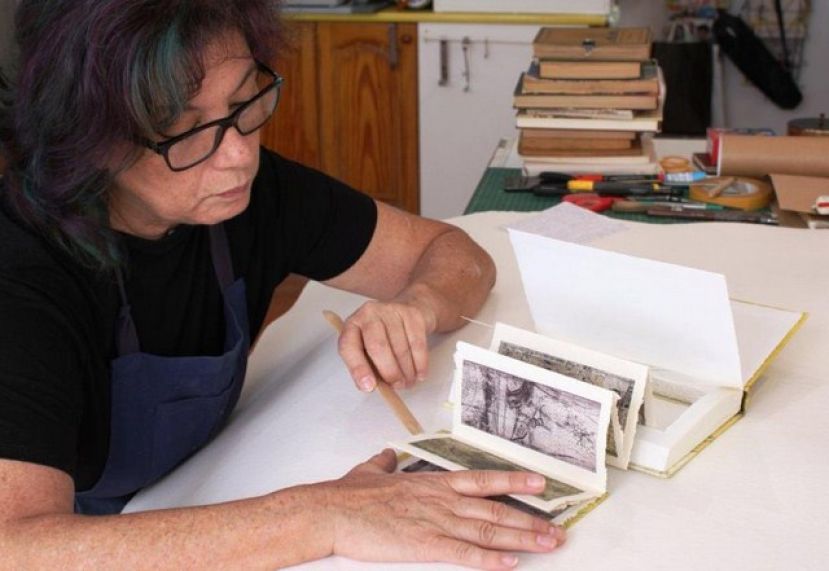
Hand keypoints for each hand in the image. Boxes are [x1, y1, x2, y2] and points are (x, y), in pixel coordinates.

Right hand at [319, 449, 565, 569]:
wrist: (331, 510)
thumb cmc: (349, 494)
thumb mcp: (371, 470)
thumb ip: (385, 463)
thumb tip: (388, 455)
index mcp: (432, 483)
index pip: (482, 481)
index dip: (513, 482)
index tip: (539, 484)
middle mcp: (441, 500)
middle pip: (495, 510)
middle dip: (529, 520)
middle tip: (557, 528)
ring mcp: (435, 521)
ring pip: (487, 531)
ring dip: (522, 539)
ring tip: (548, 544)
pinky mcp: (425, 544)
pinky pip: (464, 554)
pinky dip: (490, 560)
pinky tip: (511, 564)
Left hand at [337, 296, 436, 390]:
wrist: (411, 305)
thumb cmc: (384, 333)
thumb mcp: (368, 346)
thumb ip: (367, 365)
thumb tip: (371, 386)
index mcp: (353, 325)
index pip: (349, 346)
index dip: (358, 368)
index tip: (369, 387)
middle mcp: (369, 313)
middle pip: (377, 346)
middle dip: (389, 372)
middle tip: (397, 385)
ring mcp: (392, 310)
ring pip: (400, 348)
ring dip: (406, 371)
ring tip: (408, 382)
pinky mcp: (412, 314)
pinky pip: (417, 344)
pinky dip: (420, 363)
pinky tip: (420, 374)